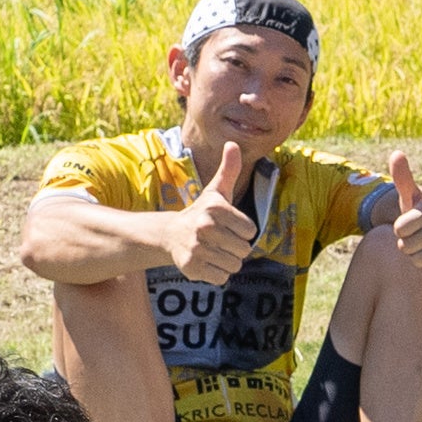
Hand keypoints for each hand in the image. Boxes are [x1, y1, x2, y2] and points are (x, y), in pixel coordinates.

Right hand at [157, 139, 258, 284]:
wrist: (171, 235)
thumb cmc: (202, 212)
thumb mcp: (216, 191)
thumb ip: (229, 170)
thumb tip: (233, 143)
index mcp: (215, 208)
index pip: (250, 231)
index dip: (242, 231)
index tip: (228, 226)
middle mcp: (205, 227)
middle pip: (244, 250)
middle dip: (235, 248)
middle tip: (220, 240)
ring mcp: (197, 248)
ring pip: (234, 265)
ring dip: (227, 261)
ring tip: (213, 250)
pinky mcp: (192, 267)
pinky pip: (221, 278)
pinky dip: (217, 274)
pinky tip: (206, 262)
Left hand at [381, 152, 421, 275]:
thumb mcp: (416, 195)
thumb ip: (403, 177)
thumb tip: (395, 153)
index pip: (400, 229)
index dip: (401, 228)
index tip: (409, 223)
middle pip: (405, 247)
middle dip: (407, 243)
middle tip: (418, 235)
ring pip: (415, 261)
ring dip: (416, 256)